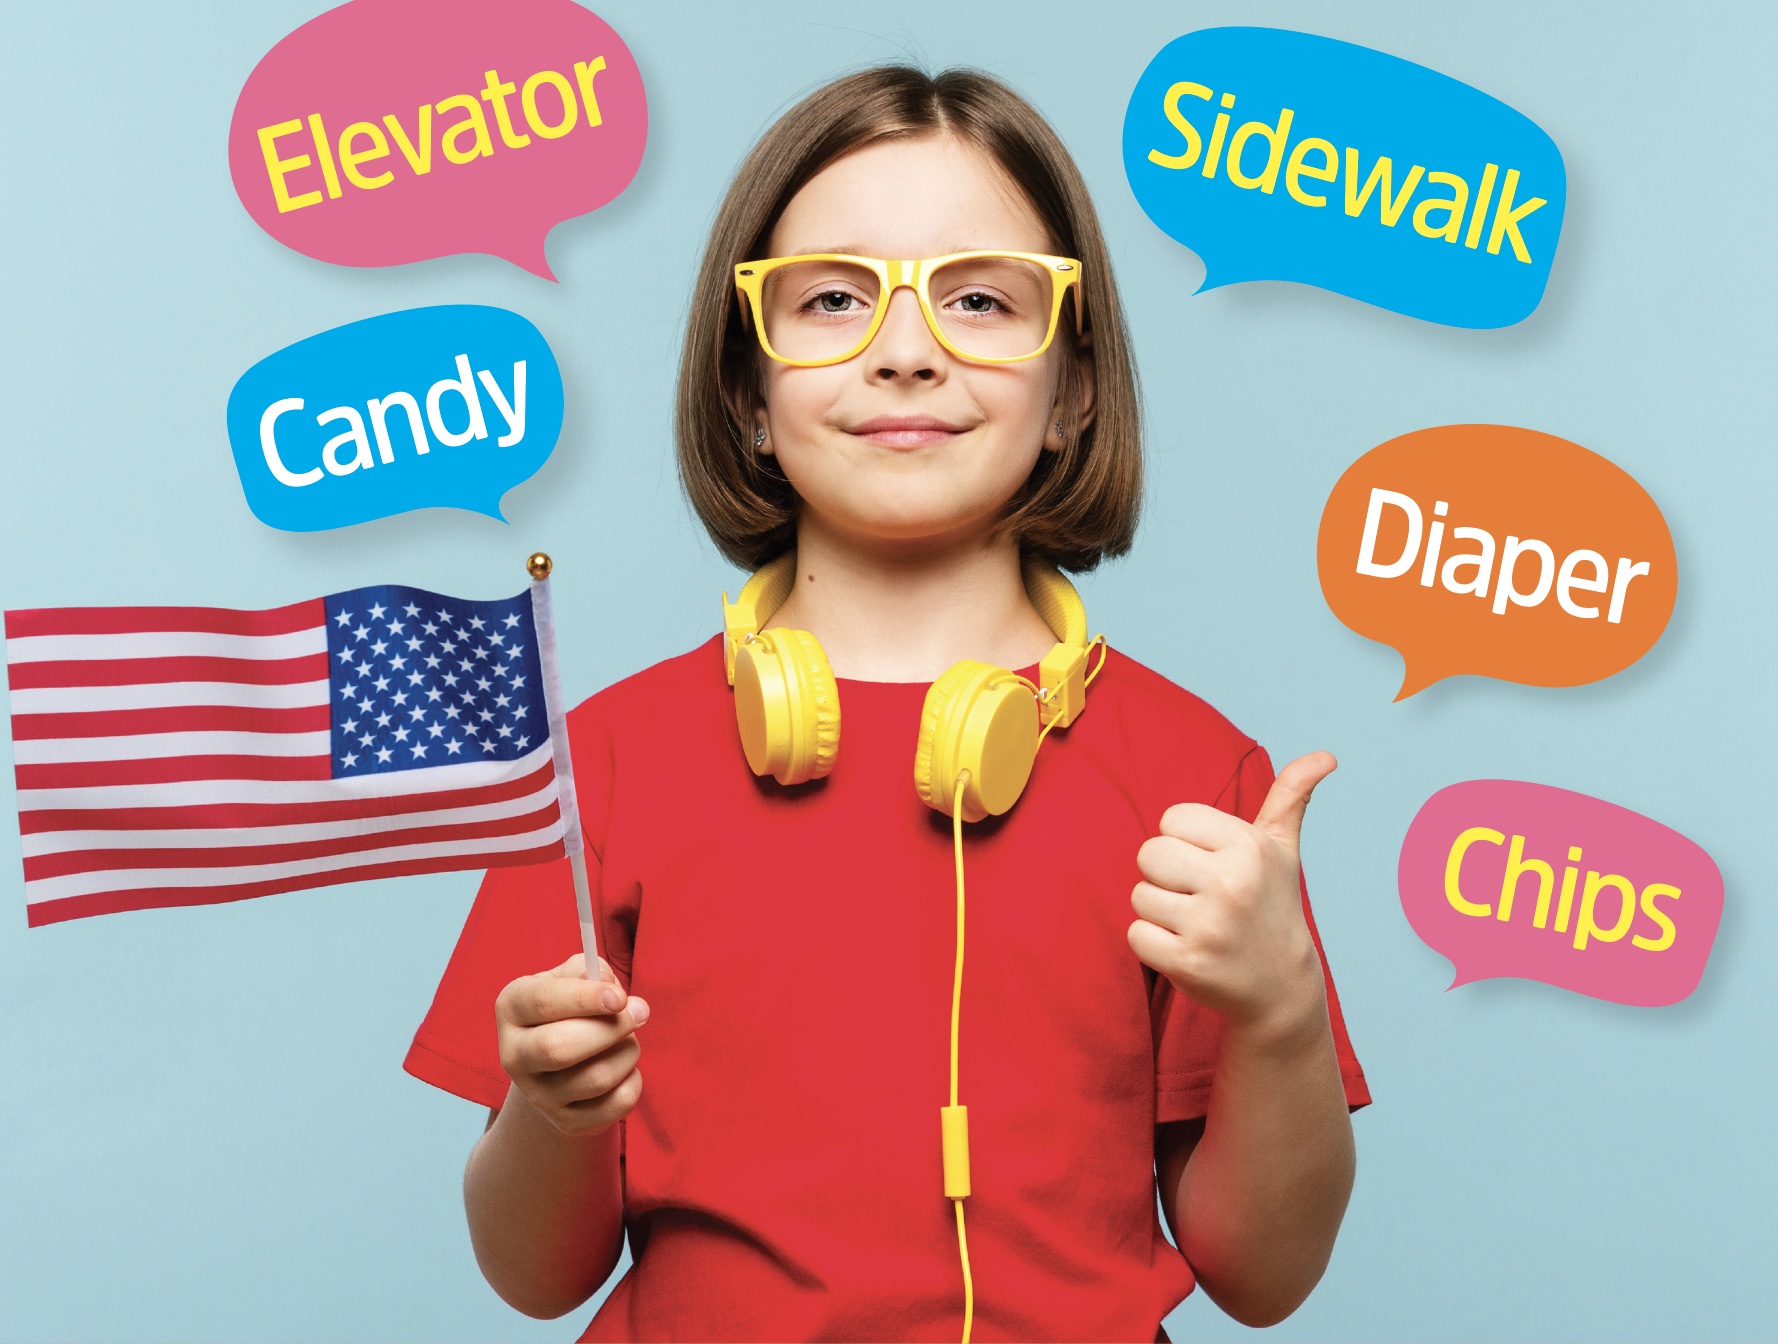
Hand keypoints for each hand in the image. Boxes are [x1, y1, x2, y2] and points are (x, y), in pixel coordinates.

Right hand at [494, 954, 649, 1137]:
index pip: (542, 1002)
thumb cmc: (569, 1009)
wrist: (556, 1066)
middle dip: (611, 1028)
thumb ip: (590, 971)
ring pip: (597, 1077)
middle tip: (640, 1012)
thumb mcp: (571, 978)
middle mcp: (514, 1055)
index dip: (585, 998)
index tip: (619, 997)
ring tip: (627, 1039)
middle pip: (561, 1048)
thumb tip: (609, 988)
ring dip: (628, 1051)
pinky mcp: (567, 1122)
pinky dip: (633, 1080)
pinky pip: (617, 1103)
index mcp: (511, 1008)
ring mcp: (538, 1095)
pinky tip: (624, 1068)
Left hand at [1128, 752, 1336, 1035]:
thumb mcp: (1283, 850)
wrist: (1281, 988)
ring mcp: (1209, 925)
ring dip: (1160, 912)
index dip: (1185, 842)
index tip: (1212, 865)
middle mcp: (1231, 883)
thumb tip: (1326, 755)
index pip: (1172, 818)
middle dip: (1166, 875)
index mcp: (1249, 846)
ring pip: (1139, 895)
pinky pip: (1135, 934)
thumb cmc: (1272, 905)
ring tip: (1198, 924)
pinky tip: (1187, 949)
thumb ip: (1291, 796)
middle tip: (1200, 897)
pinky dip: (1153, 944)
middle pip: (1149, 853)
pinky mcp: (1187, 962)